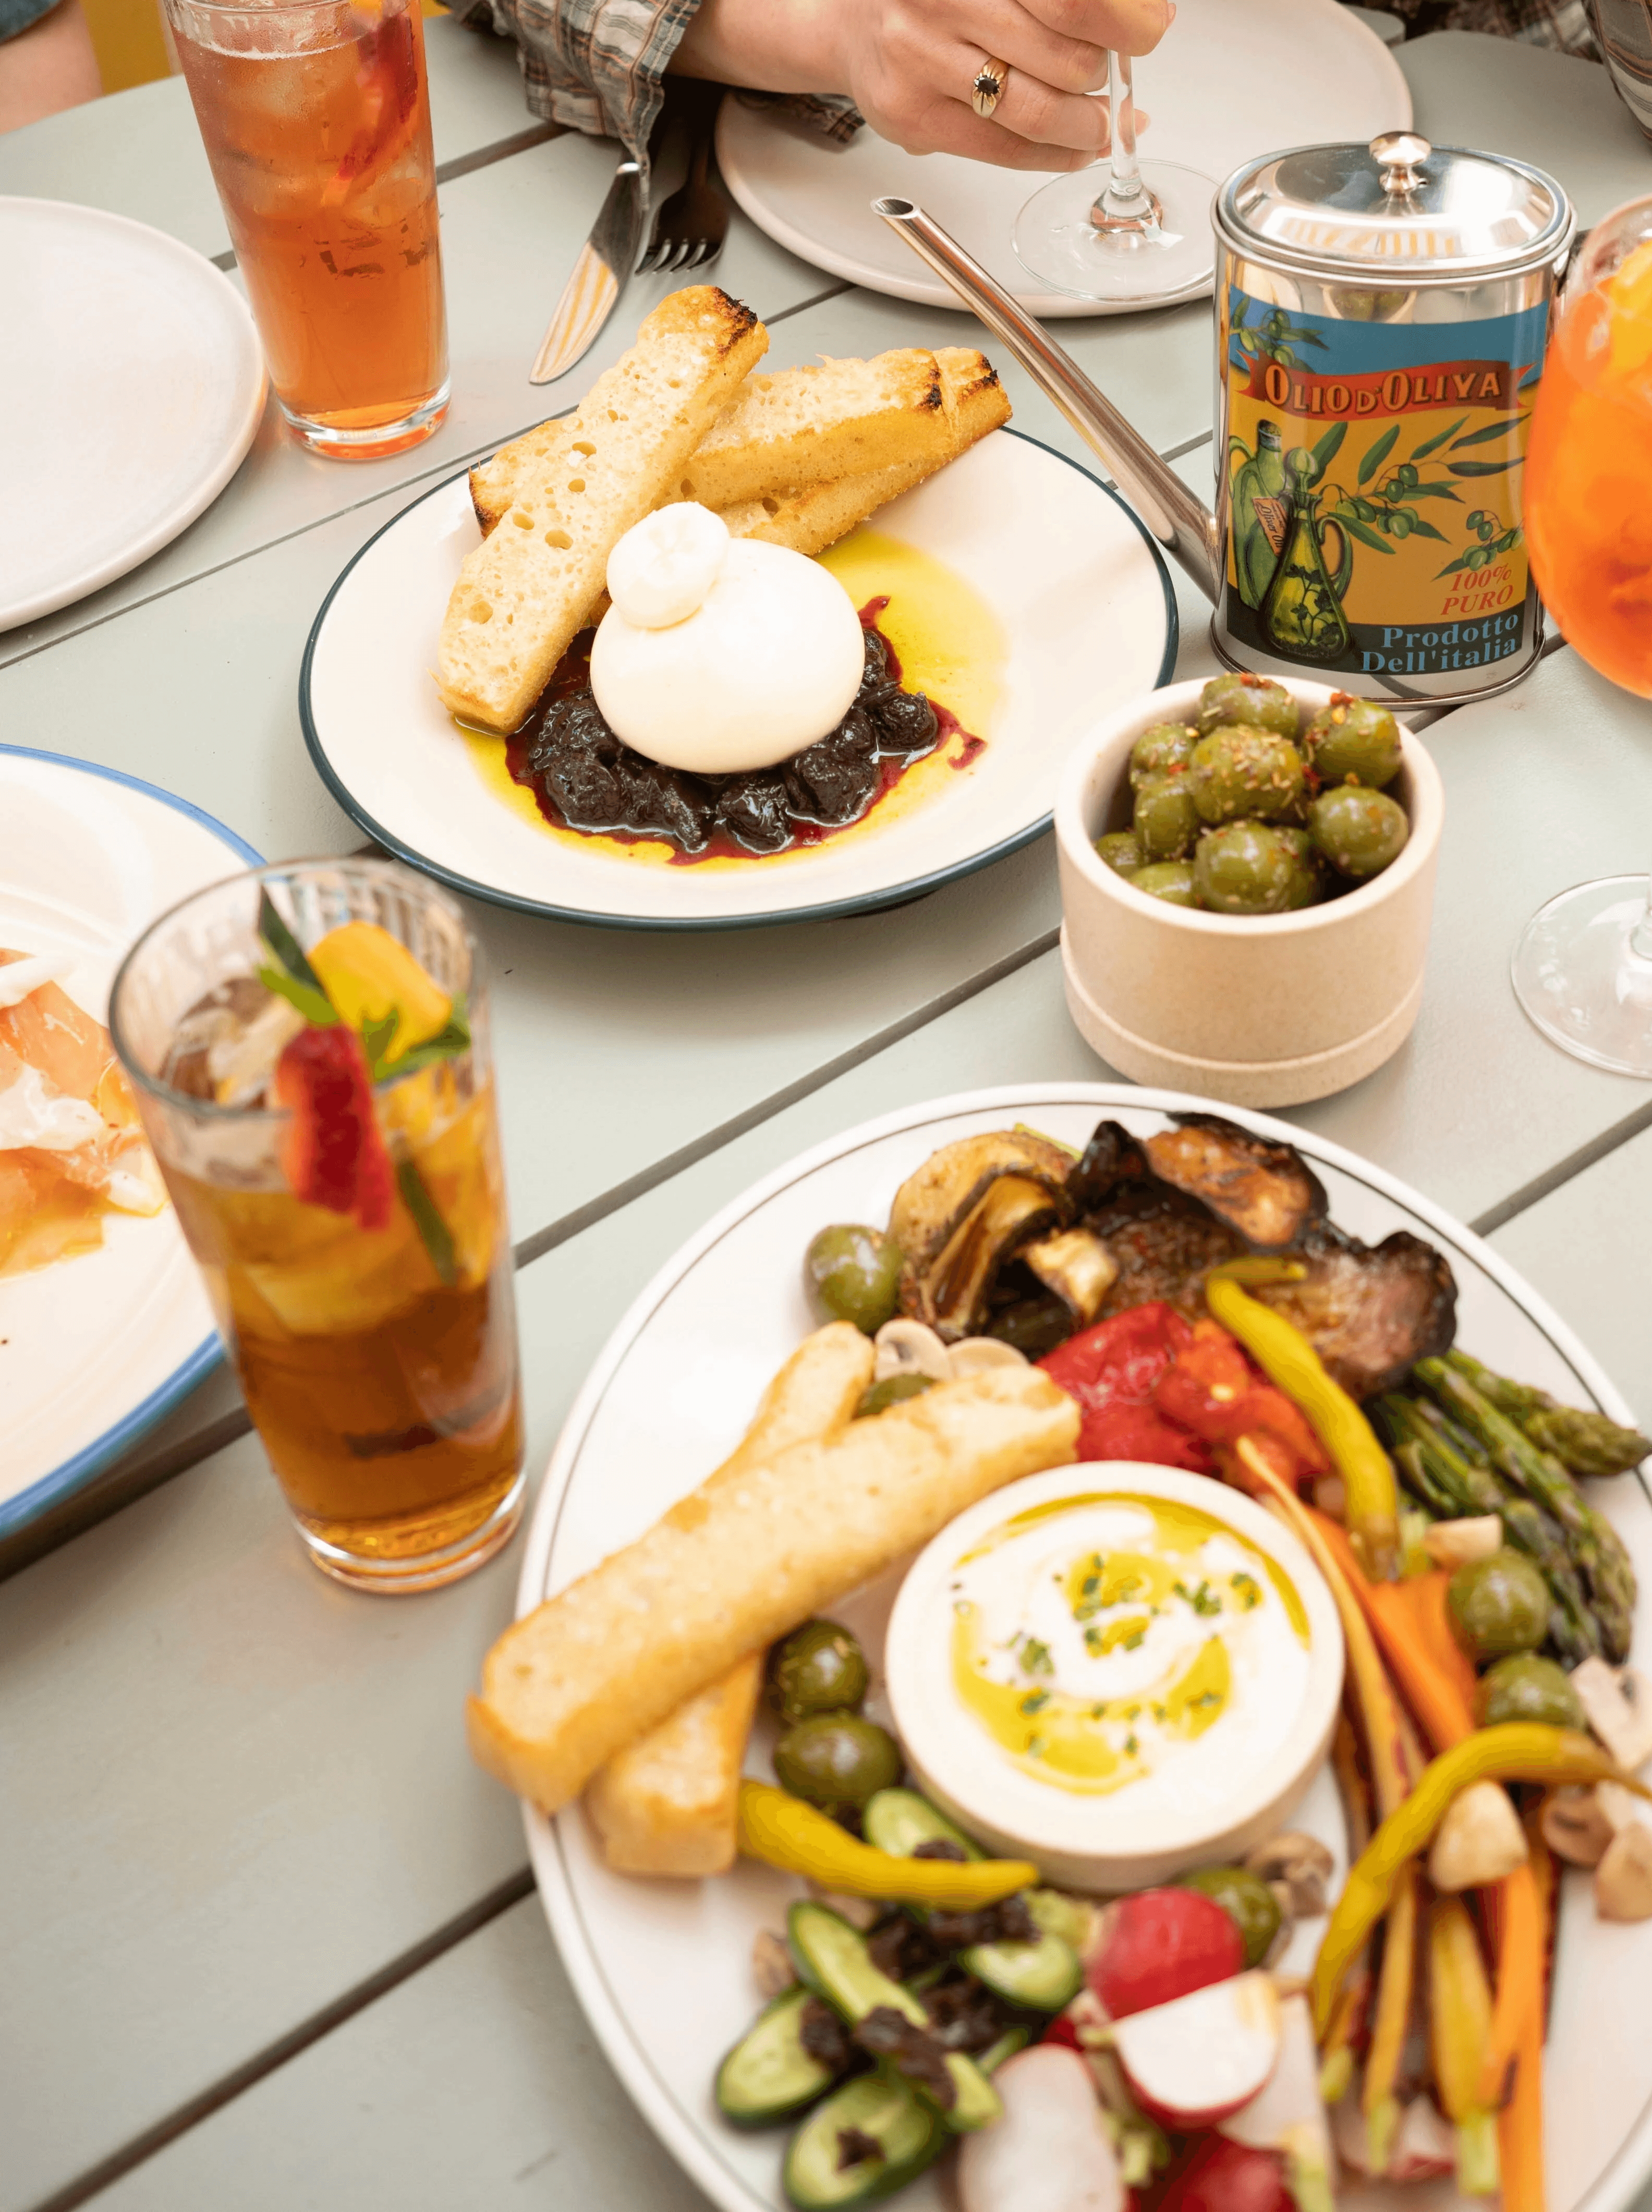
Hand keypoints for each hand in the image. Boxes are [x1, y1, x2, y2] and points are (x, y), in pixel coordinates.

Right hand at [673, 0, 1171, 171]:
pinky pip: (1006, 149)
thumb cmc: (932, 0)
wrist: (847, 28)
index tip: (1151, 31)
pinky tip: (1074, 146)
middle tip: (1114, 75)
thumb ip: (1056, 1)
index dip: (1124, 19)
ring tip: (1097, 119)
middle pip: (1062, 52)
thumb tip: (1143, 22)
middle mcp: (942, 1)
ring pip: (1037, 109)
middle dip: (1105, 74)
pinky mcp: (913, 117)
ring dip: (1085, 123)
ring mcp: (921, 61)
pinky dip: (1055, 154)